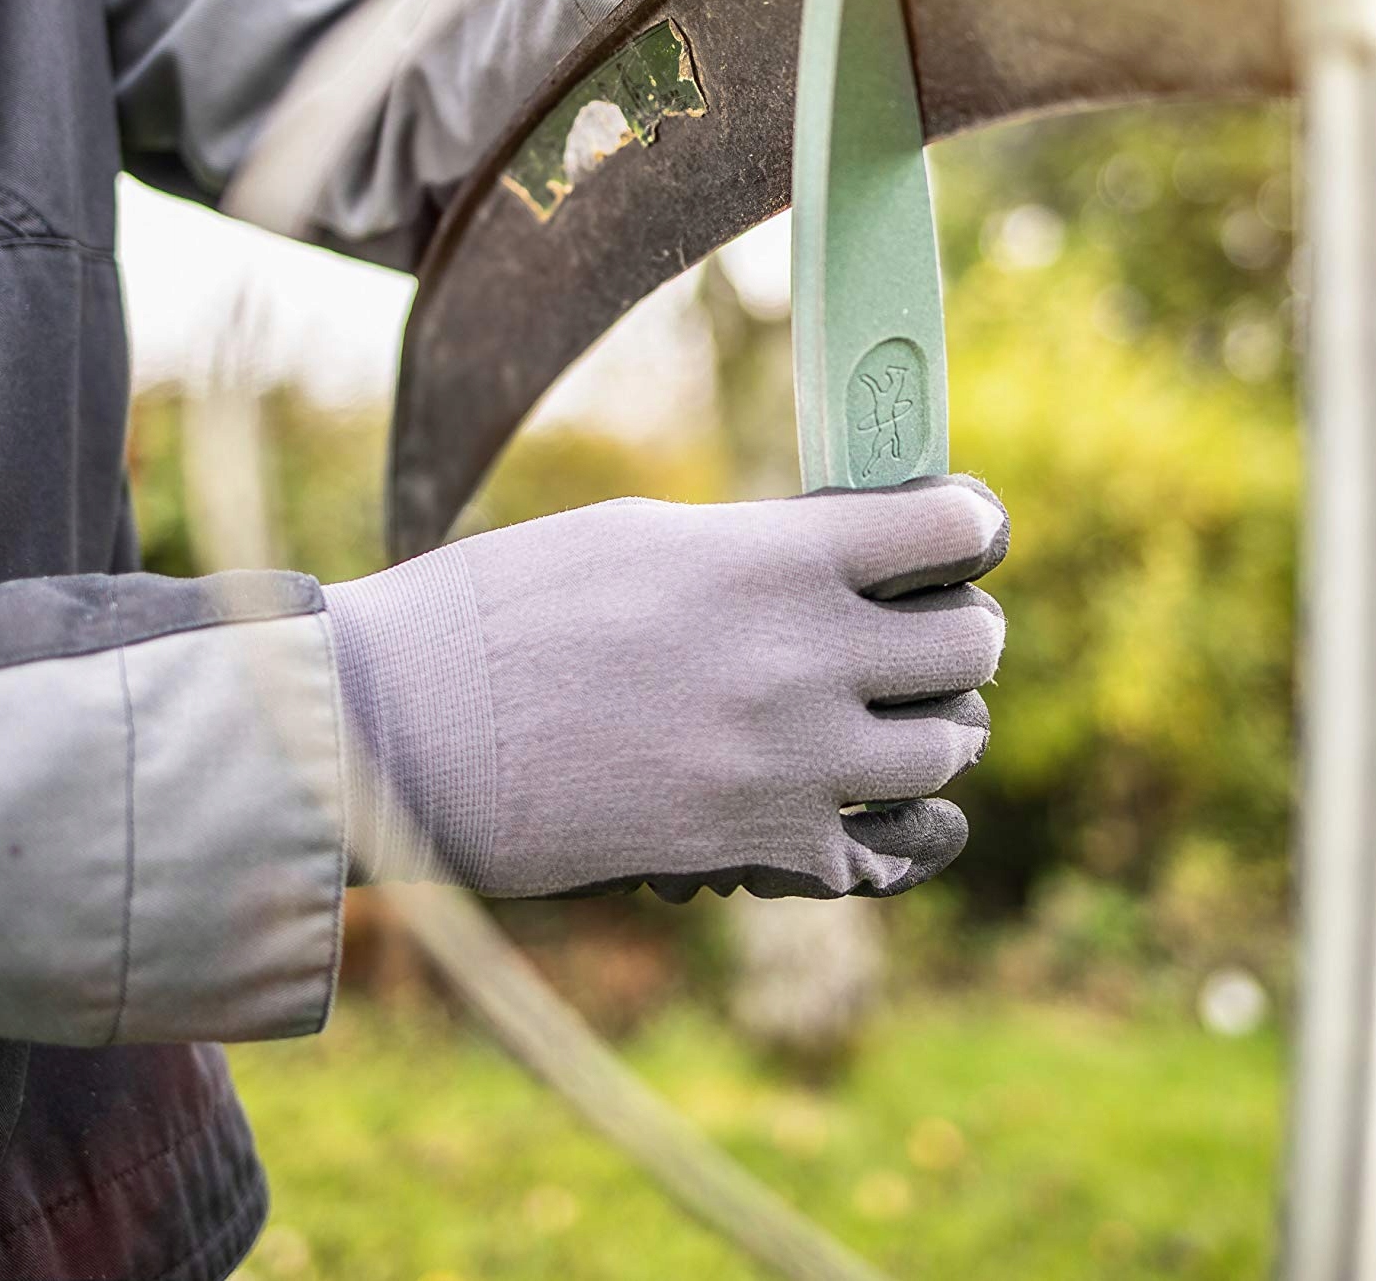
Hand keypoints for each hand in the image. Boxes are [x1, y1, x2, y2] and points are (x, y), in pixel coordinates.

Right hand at [326, 475, 1008, 899]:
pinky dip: (862, 826)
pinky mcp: (759, 849)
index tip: (962, 533)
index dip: (967, 527)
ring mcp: (792, 765)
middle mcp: (805, 660)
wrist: (403, 734)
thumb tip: (828, 559)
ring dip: (923, 732)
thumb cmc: (498, 612)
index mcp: (774, 559)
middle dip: (955, 635)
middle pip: (972, 646)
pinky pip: (874, 845)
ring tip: (876, 720)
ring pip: (946, 751)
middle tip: (919, 634)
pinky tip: (822, 801)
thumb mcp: (638, 536)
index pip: (949, 530)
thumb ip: (756, 548)